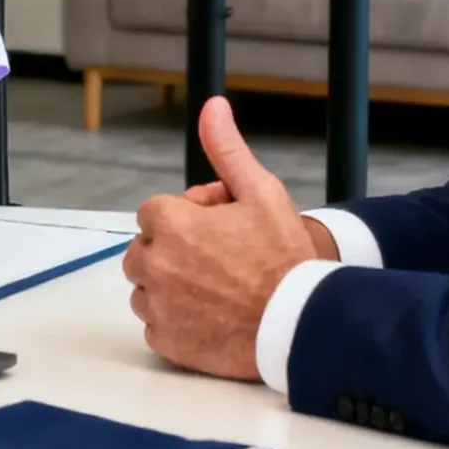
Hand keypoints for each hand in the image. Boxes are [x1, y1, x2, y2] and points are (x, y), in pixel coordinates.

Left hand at [123, 98, 316, 380]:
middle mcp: (154, 263)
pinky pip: (155, 325)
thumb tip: (212, 107)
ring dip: (170, 286)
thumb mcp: (261, 192)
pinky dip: (176, 322)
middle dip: (173, 250)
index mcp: (170, 223)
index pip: (155, 212)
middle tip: (218, 260)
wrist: (302, 322)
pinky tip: (211, 317)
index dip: (188, 218)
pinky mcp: (166, 341)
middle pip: (145, 249)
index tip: (219, 229)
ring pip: (146, 288)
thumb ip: (227, 150)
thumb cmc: (284, 256)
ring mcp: (158, 306)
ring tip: (216, 289)